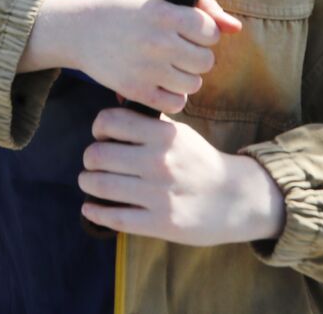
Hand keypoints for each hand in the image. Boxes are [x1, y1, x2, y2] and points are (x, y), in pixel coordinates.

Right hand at [24, 0, 240, 115]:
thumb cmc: (125, 10)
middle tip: (177, 50)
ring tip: (166, 65)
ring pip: (193, 84)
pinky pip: (175, 103)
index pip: (210, 32)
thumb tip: (236, 28)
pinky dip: (171, 96)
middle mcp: (157, 41)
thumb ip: (203, 7)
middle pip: (206, 62)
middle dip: (196, 57)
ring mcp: (146, 68)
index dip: (203, 32)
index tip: (187, 31)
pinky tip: (159, 82)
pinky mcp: (135, 90)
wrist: (79, 29)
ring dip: (185, 77)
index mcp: (164, 13)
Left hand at [78, 109, 285, 243]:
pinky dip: (94, 212)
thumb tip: (115, 99)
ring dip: (88, 183)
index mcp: (163, 135)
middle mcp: (159, 162)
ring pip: (100, 185)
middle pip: (97, 155)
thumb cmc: (199, 162)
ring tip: (90, 182)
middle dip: (89, 159)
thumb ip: (149, 121)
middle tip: (93, 163)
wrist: (234, 199)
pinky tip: (90, 207)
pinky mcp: (160, 223)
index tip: (101, 136)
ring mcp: (158, 194)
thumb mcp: (179, 133)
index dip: (98, 128)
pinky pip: (114, 217)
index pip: (110, 121)